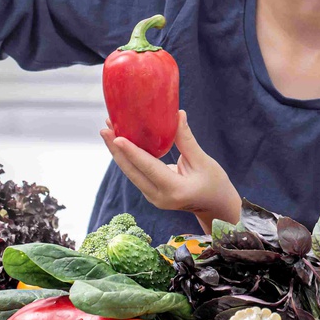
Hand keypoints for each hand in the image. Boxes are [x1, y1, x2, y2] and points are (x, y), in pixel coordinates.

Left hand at [100, 110, 241, 233]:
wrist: (215, 206)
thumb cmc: (214, 183)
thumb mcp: (203, 161)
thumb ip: (186, 139)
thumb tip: (177, 113)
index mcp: (175, 190)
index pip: (149, 168)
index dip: (132, 151)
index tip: (116, 137)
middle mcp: (159, 197)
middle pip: (132, 172)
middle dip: (116, 150)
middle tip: (105, 128)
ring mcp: (153, 197)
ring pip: (131, 173)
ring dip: (119, 152)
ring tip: (108, 130)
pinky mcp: (151, 193)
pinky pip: (136, 173)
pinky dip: (128, 158)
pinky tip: (120, 141)